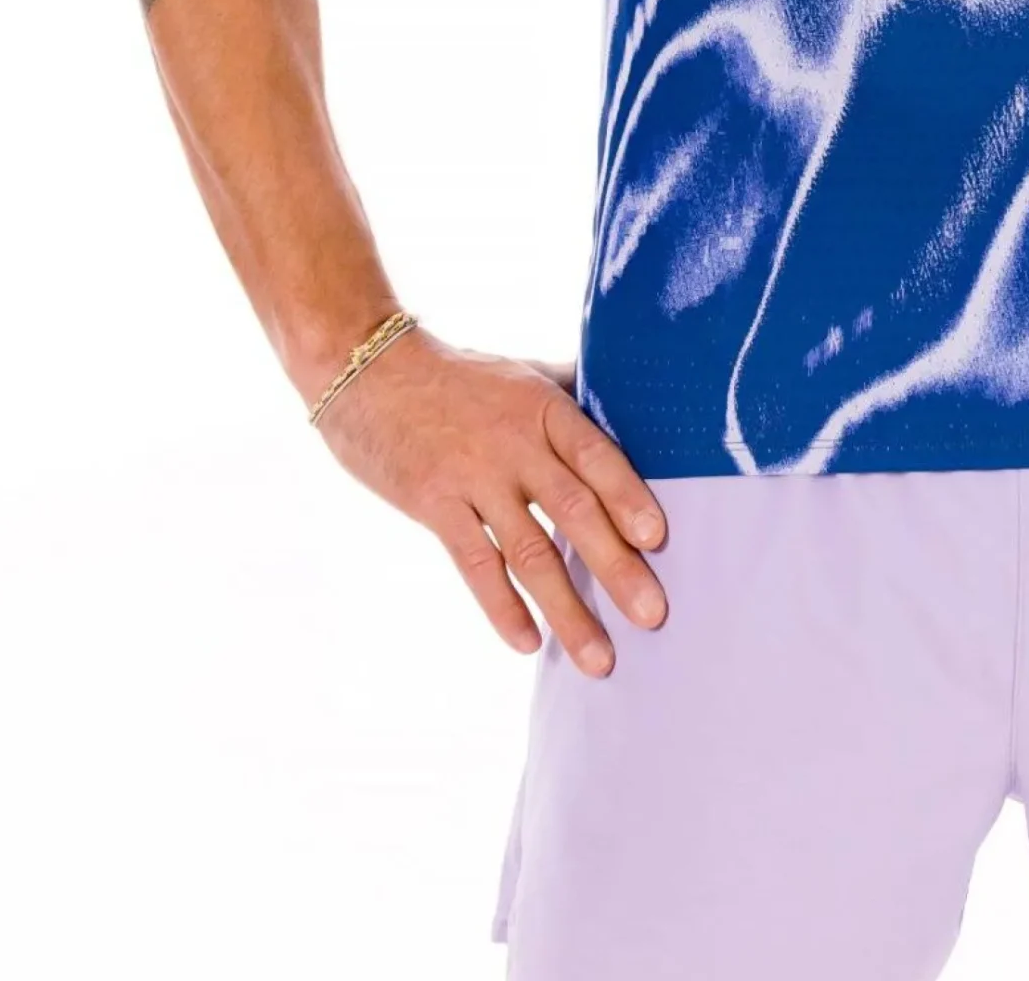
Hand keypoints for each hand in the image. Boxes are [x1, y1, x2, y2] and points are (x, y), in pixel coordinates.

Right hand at [312, 326, 667, 670]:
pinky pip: (475, 565)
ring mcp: (472, 476)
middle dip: (615, 567)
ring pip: (529, 551)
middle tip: (652, 614)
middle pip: (573, 510)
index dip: (628, 495)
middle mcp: (513, 442)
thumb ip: (571, 395)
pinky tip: (528, 643)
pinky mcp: (434, 504)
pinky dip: (502, 608)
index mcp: (543, 406)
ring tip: (599, 657)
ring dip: (567, 609)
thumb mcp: (521, 373)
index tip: (658, 538)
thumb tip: (630, 405)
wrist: (369, 371)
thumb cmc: (457, 377)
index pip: (595, 454)